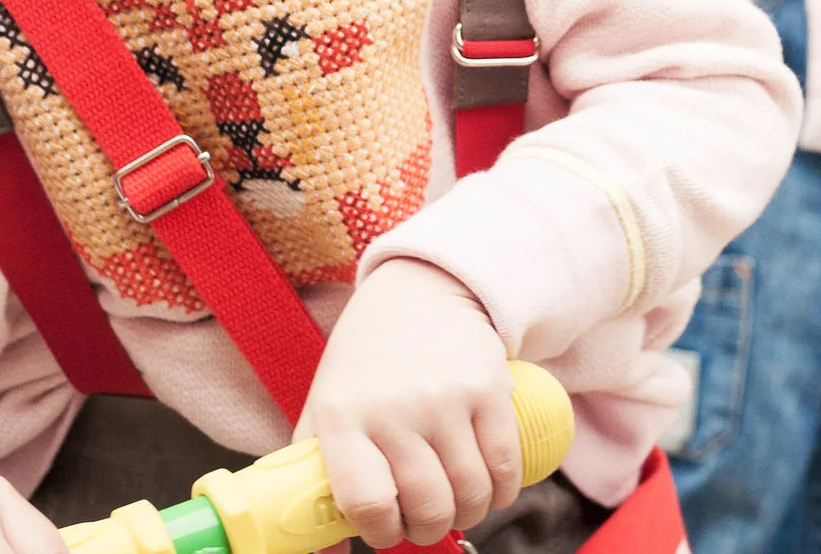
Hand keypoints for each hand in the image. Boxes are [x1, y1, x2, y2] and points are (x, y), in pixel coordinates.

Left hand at [298, 259, 519, 549]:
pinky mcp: (488, 389)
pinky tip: (489, 490)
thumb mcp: (324, 408)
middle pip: (427, 505)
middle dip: (429, 529)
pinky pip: (505, 465)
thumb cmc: (365, 363)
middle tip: (425, 522)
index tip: (386, 530)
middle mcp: (394, 409)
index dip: (381, 532)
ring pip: (471, 493)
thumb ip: (315, 476)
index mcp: (343, 418)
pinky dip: (502, 492)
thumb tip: (326, 549)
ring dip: (468, 514)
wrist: (419, 292)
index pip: (366, 502)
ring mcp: (445, 398)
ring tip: (456, 505)